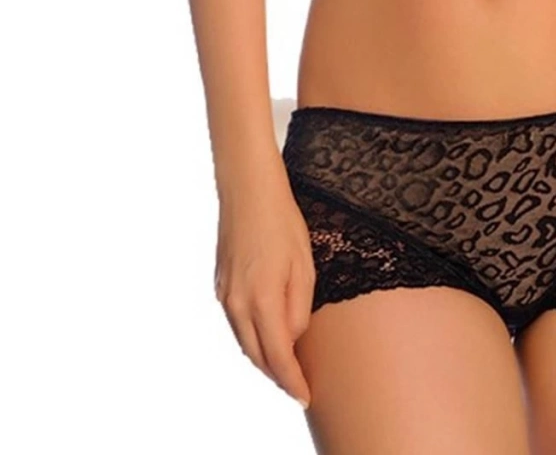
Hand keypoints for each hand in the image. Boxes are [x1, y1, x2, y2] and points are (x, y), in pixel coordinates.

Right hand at [214, 177, 315, 410]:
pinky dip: (252, 338)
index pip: (278, 356)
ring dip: (263, 359)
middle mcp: (237, 304)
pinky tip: (267, 337)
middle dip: (277, 376)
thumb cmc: (283, 223)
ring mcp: (224, 295)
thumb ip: (298, 309)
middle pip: (257, 356)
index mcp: (262, 299)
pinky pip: (237, 324)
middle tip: (298, 387)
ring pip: (244, 342)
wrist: (248, 190)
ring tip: (285, 368)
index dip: (291, 381)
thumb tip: (292, 339)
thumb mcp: (304, 266)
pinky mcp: (220, 285)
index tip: (305, 396)